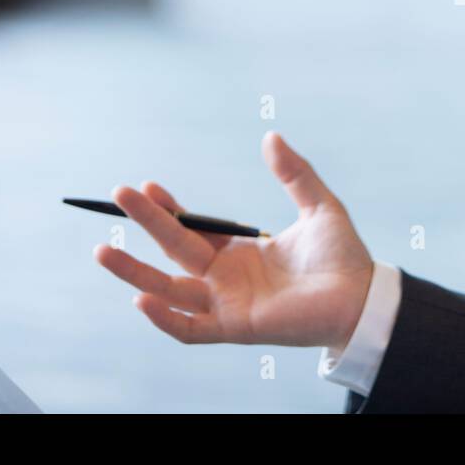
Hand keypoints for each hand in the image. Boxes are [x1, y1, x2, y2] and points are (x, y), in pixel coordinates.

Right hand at [94, 131, 373, 350]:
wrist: (363, 296)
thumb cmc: (343, 257)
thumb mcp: (318, 205)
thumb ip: (294, 173)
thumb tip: (270, 135)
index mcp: (239, 250)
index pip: (192, 229)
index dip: (169, 210)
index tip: (149, 186)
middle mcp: (226, 278)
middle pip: (174, 250)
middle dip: (146, 224)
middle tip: (119, 195)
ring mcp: (228, 304)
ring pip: (169, 290)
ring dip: (135, 273)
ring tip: (101, 251)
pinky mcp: (236, 327)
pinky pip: (191, 329)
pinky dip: (165, 318)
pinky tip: (142, 298)